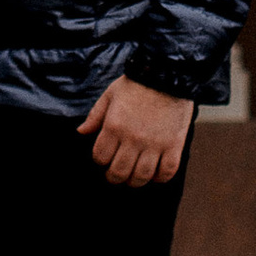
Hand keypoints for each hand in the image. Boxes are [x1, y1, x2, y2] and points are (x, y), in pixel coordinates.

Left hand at [78, 76, 193, 186]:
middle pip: (119, 172)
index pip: (100, 157)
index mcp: (114, 126)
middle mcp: (133, 138)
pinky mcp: (174, 144)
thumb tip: (81, 132)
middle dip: (114, 177)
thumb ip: (95, 116)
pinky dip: (160, 178)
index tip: (104, 158)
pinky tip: (155, 174)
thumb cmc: (137, 83)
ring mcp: (154, 143)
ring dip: (135, 182)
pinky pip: (167, 171)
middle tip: (116, 175)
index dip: (100, 160)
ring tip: (134, 178)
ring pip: (142, 176)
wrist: (167, 74)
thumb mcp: (110, 95)